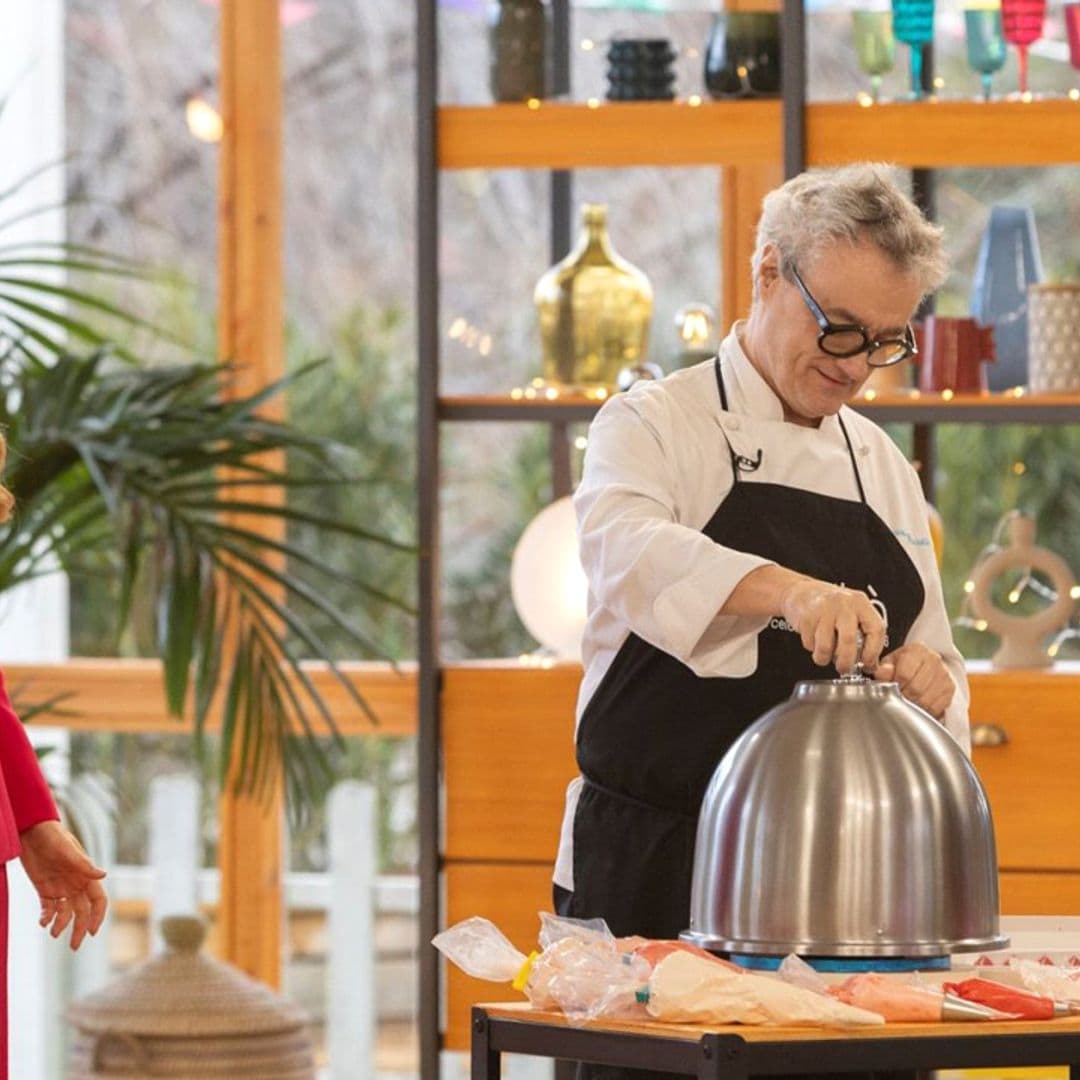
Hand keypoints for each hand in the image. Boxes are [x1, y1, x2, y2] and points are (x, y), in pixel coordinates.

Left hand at [18, 820, 107, 949]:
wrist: (31, 831)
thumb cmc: (54, 837)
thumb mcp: (68, 850)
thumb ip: (84, 864)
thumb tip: (104, 875)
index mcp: (85, 875)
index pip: (98, 900)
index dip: (97, 916)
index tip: (92, 932)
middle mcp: (75, 884)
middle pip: (82, 911)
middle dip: (79, 929)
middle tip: (74, 946)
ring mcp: (60, 887)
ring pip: (65, 913)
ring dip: (61, 925)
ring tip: (53, 933)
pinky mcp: (45, 889)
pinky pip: (48, 908)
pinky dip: (47, 918)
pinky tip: (42, 922)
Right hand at [780, 577, 886, 673]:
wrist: (801, 591)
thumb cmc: (831, 607)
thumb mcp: (853, 614)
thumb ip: (864, 636)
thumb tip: (871, 666)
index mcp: (861, 603)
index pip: (876, 629)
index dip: (873, 651)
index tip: (867, 664)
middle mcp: (844, 604)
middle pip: (849, 640)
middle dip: (846, 661)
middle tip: (843, 669)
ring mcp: (823, 609)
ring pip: (826, 646)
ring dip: (824, 658)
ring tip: (824, 656)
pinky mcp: (806, 616)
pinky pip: (810, 644)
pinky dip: (812, 649)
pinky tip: (814, 641)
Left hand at [873, 642, 954, 719]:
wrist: (920, 666)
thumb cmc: (901, 665)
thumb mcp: (889, 663)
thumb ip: (883, 669)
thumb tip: (882, 673)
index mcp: (917, 650)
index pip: (905, 674)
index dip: (895, 686)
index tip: (891, 688)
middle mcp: (934, 659)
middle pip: (916, 689)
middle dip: (904, 697)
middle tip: (898, 697)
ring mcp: (944, 674)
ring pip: (926, 700)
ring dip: (914, 705)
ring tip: (907, 700)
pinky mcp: (950, 688)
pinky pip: (936, 707)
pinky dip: (924, 710)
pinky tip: (918, 704)